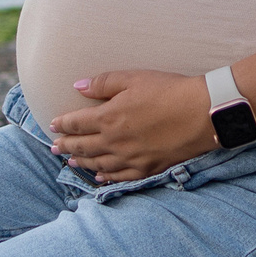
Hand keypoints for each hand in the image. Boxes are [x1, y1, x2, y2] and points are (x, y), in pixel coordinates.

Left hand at [48, 70, 217, 182]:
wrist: (202, 113)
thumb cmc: (169, 90)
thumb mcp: (134, 78)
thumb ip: (103, 83)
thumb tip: (77, 86)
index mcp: (108, 117)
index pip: (76, 123)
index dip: (62, 124)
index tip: (53, 125)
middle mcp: (114, 142)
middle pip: (83, 146)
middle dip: (66, 145)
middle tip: (54, 147)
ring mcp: (130, 158)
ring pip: (98, 164)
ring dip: (82, 162)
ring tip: (71, 161)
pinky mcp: (147, 169)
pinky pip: (120, 177)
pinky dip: (106, 178)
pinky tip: (99, 177)